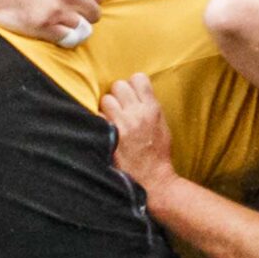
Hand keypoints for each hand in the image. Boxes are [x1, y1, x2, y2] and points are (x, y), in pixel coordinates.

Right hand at [0, 0, 101, 45]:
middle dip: (85, 18)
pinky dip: (61, 38)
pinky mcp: (46, 25)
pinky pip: (67, 38)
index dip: (90, 3)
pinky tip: (51, 33)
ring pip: (82, 28)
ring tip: (58, 26)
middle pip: (95, 13)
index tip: (81, 8)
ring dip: (72, 29)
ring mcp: (58, 9)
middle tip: (70, 20)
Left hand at [101, 75, 176, 192]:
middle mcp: (137, 113)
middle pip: (119, 85)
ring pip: (106, 99)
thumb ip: (149, 107)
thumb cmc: (157, 154)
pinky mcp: (110, 136)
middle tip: (118, 109)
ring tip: (111, 120)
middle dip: (117, 95)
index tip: (130, 95)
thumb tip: (136, 93)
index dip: (132, 85)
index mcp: (153, 109)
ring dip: (106, 108)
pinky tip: (103, 131)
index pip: (138, 78)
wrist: (153, 179)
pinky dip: (98, 122)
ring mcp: (122, 124)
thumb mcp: (161, 126)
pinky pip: (97, 117)